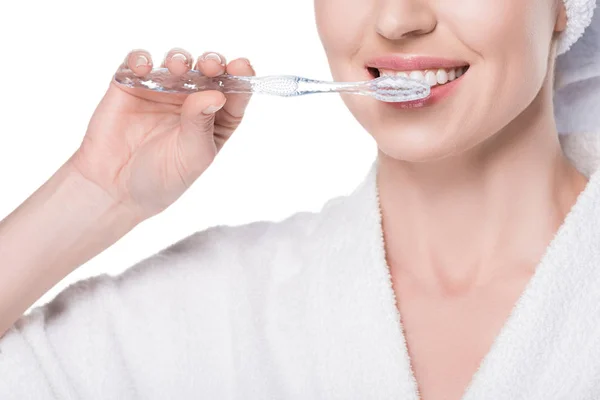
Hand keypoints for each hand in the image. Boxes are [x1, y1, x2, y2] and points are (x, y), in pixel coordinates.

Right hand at [69, 48, 254, 220]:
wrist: (114, 189)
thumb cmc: (161, 178)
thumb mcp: (191, 156)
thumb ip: (202, 124)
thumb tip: (216, 94)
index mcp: (215, 120)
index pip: (235, 94)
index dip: (241, 78)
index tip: (242, 66)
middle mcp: (191, 102)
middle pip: (208, 72)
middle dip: (212, 63)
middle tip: (210, 65)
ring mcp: (161, 91)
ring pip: (176, 62)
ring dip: (180, 59)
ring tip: (178, 68)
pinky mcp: (131, 86)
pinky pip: (137, 63)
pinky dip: (141, 59)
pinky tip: (144, 67)